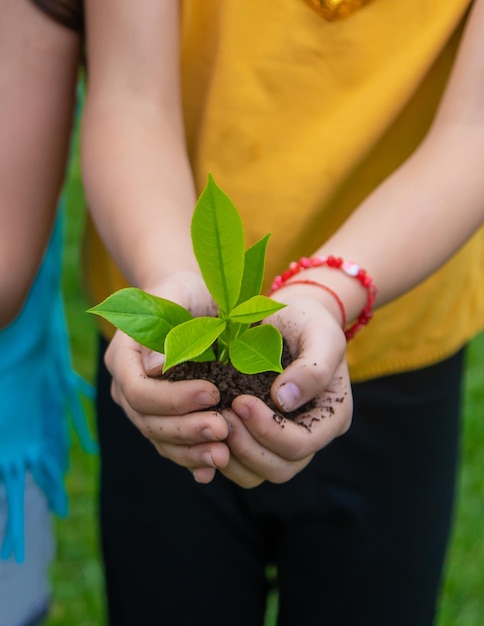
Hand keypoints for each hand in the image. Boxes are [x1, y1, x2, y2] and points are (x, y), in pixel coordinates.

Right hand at [104, 271, 229, 483]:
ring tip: (222, 454)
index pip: (137, 390)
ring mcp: (143, 405)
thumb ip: (167, 327)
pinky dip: (190, 458)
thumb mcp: (179, 296)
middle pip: (148, 420)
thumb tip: (156, 367)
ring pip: (159, 438)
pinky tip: (210, 470)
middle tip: (222, 429)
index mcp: (123, 356)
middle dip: (185, 429)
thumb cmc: (185, 292)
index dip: (172, 399)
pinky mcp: (162, 417)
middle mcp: (126, 385)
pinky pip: (171, 444)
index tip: (211, 393)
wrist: (189, 301)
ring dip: (190, 450)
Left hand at [219, 286, 351, 486]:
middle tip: (221, 414)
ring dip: (232, 455)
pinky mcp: (259, 436)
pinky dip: (221, 453)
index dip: (269, 430)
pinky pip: (240, 463)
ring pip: (258, 474)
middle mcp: (310, 435)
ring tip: (212, 422)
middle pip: (280, 468)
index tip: (240, 400)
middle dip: (247, 446)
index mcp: (332, 416)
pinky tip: (205, 428)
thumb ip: (313, 367)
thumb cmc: (308, 321)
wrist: (289, 315)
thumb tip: (284, 400)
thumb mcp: (321, 334)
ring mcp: (283, 440)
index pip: (301, 444)